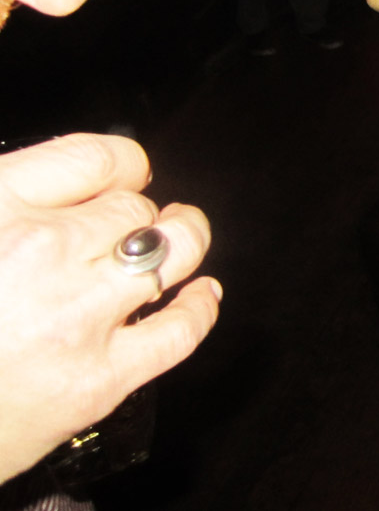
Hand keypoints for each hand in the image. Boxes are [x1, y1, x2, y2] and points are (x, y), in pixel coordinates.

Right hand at [0, 134, 219, 481]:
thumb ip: (17, 197)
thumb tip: (86, 185)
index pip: (96, 158)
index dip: (125, 164)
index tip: (128, 173)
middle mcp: (39, 251)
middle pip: (133, 207)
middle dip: (139, 214)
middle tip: (136, 223)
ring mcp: (75, 316)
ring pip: (171, 251)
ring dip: (185, 239)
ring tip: (183, 236)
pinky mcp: (98, 379)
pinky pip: (179, 330)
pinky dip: (200, 307)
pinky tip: (201, 293)